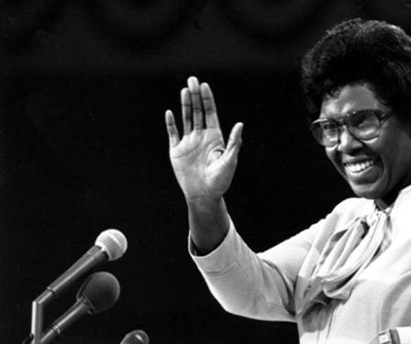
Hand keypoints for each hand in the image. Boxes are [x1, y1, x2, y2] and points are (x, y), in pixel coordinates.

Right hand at [165, 76, 242, 202]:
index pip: (210, 113)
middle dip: (195, 96)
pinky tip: (169, 112)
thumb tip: (240, 124)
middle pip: (198, 112)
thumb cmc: (220, 181)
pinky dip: (171, 123)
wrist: (204, 195)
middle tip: (192, 79)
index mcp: (214, 137)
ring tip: (184, 90)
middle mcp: (201, 136)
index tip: (204, 85)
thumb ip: (234, 143)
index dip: (207, 99)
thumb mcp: (230, 161)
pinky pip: (173, 134)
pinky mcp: (176, 151)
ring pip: (186, 119)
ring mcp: (188, 142)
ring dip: (185, 105)